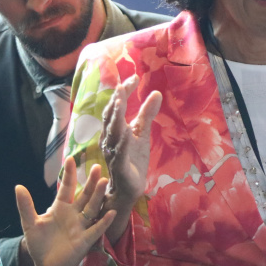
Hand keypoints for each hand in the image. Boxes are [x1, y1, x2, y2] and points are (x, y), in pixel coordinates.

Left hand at [16, 157, 114, 265]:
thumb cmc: (39, 245)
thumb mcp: (30, 224)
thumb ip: (26, 206)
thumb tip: (18, 186)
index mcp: (60, 208)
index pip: (67, 188)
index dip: (69, 175)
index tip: (71, 159)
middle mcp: (73, 215)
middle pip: (84, 195)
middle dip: (91, 182)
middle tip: (97, 167)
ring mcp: (81, 227)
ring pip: (92, 208)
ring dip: (98, 196)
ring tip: (104, 182)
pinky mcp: (85, 240)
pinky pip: (96, 229)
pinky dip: (104, 221)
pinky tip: (111, 212)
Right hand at [101, 76, 159, 211]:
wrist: (129, 188)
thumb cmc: (133, 158)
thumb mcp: (142, 133)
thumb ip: (146, 114)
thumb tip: (156, 92)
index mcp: (114, 130)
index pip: (116, 106)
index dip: (123, 92)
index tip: (134, 77)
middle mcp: (109, 139)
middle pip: (110, 117)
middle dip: (116, 101)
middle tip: (122, 85)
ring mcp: (113, 153)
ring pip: (112, 133)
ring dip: (116, 118)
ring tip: (120, 102)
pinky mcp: (120, 167)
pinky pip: (119, 154)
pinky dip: (122, 143)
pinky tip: (127, 133)